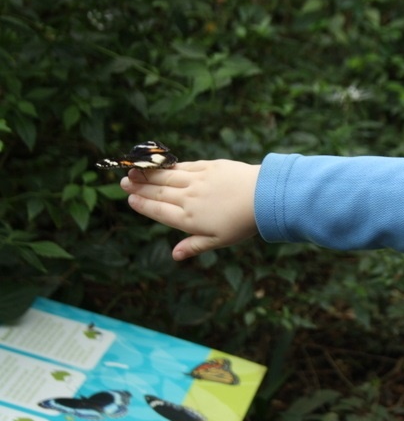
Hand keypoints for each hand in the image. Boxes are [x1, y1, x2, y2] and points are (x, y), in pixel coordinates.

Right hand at [120, 160, 260, 260]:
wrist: (263, 197)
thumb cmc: (243, 223)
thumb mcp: (219, 240)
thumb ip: (194, 245)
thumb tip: (174, 256)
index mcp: (189, 219)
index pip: (159, 211)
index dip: (143, 205)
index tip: (130, 199)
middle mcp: (188, 199)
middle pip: (159, 192)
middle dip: (140, 187)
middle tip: (124, 182)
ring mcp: (197, 181)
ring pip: (167, 177)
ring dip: (149, 174)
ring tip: (135, 171)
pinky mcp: (208, 167)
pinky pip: (184, 166)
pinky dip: (170, 166)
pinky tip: (162, 164)